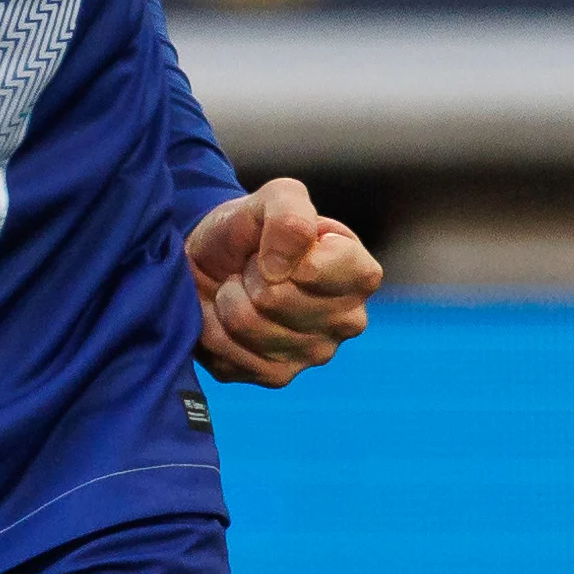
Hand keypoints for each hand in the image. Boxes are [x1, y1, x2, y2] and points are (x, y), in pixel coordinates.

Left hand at [184, 177, 382, 387]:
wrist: (214, 260)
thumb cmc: (253, 228)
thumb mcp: (275, 196)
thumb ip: (289, 213)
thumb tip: (281, 269)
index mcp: (359, 273)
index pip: (317, 270)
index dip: (283, 250)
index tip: (275, 242)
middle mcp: (347, 320)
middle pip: (276, 299)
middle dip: (251, 273)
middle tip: (252, 265)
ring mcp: (313, 354)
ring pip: (249, 325)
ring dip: (229, 296)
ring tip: (239, 286)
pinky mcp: (276, 376)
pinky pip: (228, 352)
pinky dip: (214, 325)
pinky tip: (227, 313)